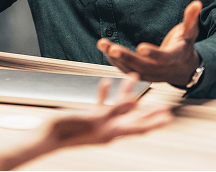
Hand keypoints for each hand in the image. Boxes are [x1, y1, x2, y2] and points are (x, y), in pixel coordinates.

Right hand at [0, 74, 172, 169]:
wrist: (45, 137)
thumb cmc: (66, 129)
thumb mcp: (92, 118)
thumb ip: (114, 111)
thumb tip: (133, 104)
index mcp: (110, 132)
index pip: (139, 127)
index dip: (155, 121)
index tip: (169, 115)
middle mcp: (107, 129)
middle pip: (134, 119)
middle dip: (149, 110)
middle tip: (164, 104)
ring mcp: (98, 124)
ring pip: (118, 108)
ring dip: (126, 93)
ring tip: (134, 78)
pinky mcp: (87, 117)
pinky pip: (100, 104)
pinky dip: (105, 93)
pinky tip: (105, 83)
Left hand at [97, 0, 202, 87]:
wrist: (184, 69)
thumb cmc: (185, 47)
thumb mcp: (190, 33)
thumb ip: (190, 18)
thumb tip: (197, 3)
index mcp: (174, 58)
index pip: (163, 57)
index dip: (153, 53)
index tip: (141, 47)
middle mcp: (160, 69)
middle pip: (142, 65)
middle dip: (126, 57)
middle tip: (113, 47)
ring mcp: (150, 75)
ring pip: (130, 69)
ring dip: (115, 57)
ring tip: (102, 44)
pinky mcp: (141, 75)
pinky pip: (125, 69)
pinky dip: (114, 60)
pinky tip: (105, 49)